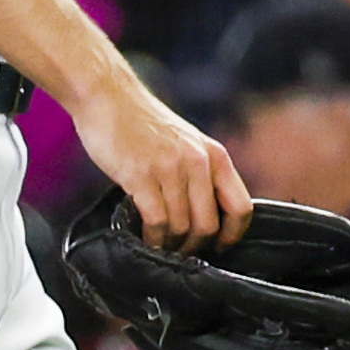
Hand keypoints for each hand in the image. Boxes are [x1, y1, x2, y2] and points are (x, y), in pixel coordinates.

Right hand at [68, 63, 250, 253]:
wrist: (108, 96)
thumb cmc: (143, 123)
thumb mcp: (186, 142)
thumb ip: (200, 173)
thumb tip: (206, 217)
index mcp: (214, 155)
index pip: (241, 207)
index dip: (233, 235)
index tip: (220, 247)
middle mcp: (197, 162)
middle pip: (208, 224)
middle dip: (196, 247)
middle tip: (182, 253)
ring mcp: (169, 168)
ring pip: (182, 227)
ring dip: (171, 245)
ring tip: (161, 246)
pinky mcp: (140, 175)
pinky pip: (156, 222)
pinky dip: (153, 238)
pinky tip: (146, 239)